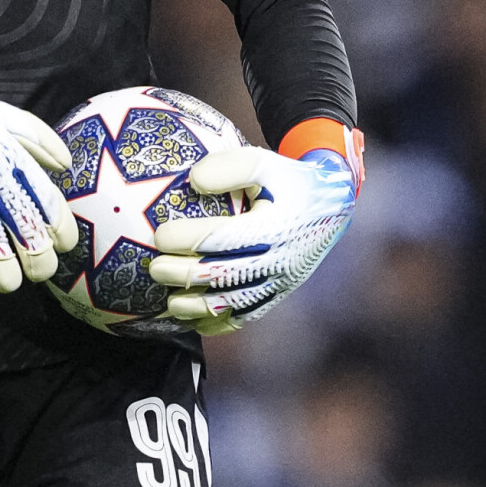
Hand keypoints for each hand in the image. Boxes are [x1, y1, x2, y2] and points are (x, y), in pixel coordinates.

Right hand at [0, 49, 79, 290]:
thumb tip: (66, 167)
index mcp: (11, 155)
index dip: (62, 230)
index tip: (63, 244)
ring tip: (8, 282)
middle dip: (38, 262)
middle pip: (25, 230)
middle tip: (39, 271)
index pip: (48, 201)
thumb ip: (39, 138)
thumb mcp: (4, 116)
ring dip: (3, 273)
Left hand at [147, 122, 362, 331]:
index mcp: (275, 227)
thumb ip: (229, 167)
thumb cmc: (288, 179)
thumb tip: (192, 181)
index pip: (224, 238)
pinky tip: (194, 321)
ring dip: (197, 307)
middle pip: (224, 276)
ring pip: (234, 305)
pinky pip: (247, 317)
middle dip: (184, 276)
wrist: (331, 204)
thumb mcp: (264, 162)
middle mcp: (279, 260)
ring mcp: (280, 282)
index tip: (160, 236)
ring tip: (170, 302)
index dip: (188, 240)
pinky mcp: (279, 294)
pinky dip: (218, 324)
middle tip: (154, 269)